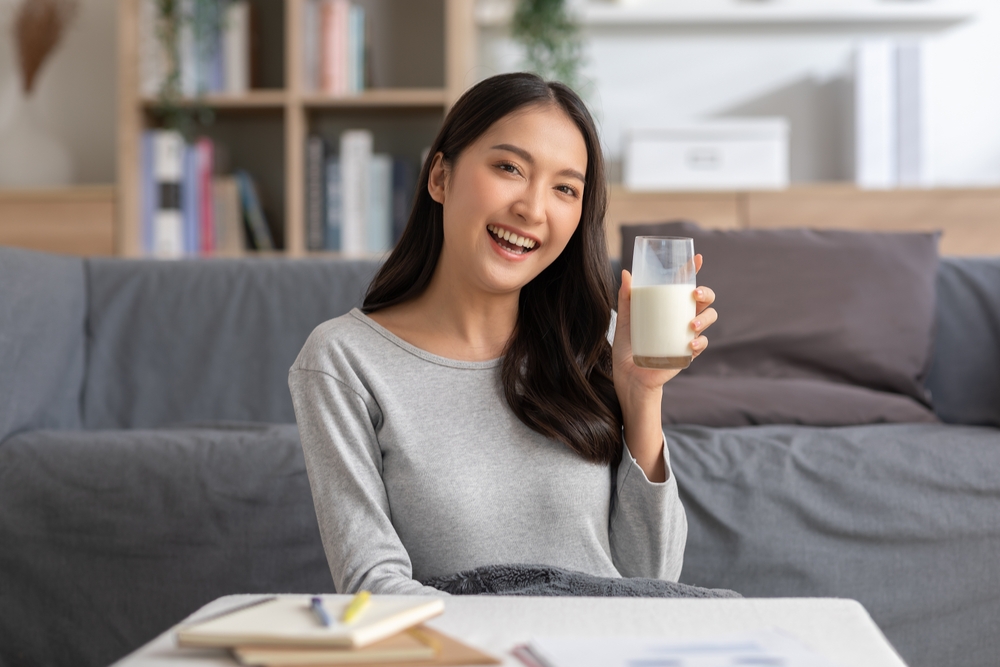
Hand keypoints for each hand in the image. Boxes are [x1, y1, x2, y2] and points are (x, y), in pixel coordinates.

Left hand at [612, 255, 716, 393]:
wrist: (628, 377)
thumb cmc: (627, 347)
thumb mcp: (625, 320)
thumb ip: (626, 298)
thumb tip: (627, 273)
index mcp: (669, 308)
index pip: (684, 286)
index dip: (693, 271)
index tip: (698, 258)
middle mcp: (681, 319)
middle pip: (704, 300)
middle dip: (706, 293)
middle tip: (695, 294)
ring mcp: (686, 336)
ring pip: (708, 319)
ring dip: (705, 318)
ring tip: (691, 325)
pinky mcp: (686, 354)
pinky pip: (701, 345)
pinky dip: (699, 342)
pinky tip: (690, 344)